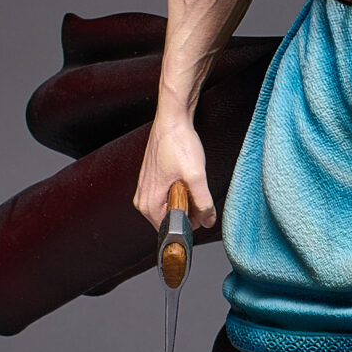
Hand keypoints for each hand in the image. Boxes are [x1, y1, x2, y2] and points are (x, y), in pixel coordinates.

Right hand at [134, 114, 214, 230]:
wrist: (173, 120)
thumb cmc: (179, 143)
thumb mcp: (196, 176)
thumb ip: (203, 203)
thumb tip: (208, 221)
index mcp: (148, 204)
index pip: (173, 230)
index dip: (191, 222)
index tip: (199, 206)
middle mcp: (143, 201)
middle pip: (173, 220)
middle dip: (189, 209)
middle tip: (193, 187)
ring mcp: (146, 192)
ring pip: (173, 208)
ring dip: (186, 199)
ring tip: (188, 178)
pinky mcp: (152, 183)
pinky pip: (170, 197)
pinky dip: (181, 191)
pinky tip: (184, 175)